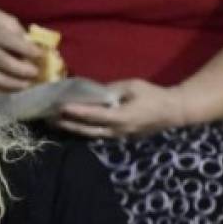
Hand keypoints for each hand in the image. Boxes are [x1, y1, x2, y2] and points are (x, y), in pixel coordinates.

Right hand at [0, 6, 41, 91]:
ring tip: (26, 84)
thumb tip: (36, 51)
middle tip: (35, 72)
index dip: (26, 49)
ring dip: (11, 83)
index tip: (41, 55)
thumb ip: (18, 33)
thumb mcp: (3, 19)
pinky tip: (12, 90)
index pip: (9, 41)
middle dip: (20, 69)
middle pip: (1, 61)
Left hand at [54, 79, 186, 137]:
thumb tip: (93, 92)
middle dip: (68, 124)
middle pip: (86, 129)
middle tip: (50, 118)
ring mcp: (117, 136)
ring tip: (56, 123)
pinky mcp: (118, 137)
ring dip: (72, 129)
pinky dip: (83, 130)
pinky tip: (72, 126)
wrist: (172, 111)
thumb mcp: (132, 86)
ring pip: (89, 134)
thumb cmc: (153, 95)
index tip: (61, 107)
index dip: (76, 112)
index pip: (93, 115)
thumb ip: (111, 89)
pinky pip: (97, 134)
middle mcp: (116, 130)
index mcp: (121, 117)